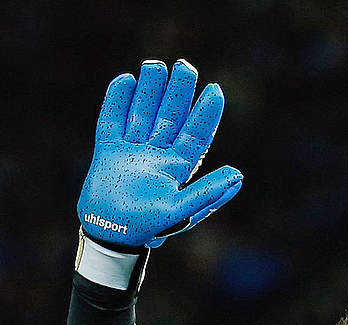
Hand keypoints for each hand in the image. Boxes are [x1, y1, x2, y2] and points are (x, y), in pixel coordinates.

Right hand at [77, 60, 242, 248]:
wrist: (109, 235)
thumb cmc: (147, 227)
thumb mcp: (181, 212)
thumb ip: (208, 193)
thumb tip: (238, 175)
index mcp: (178, 166)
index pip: (196, 134)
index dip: (206, 112)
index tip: (215, 89)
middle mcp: (158, 154)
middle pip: (170, 116)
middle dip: (179, 92)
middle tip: (186, 66)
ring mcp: (133, 149)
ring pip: (143, 112)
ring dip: (150, 90)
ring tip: (156, 65)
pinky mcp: (109, 149)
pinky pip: (113, 120)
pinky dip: (117, 101)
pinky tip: (125, 80)